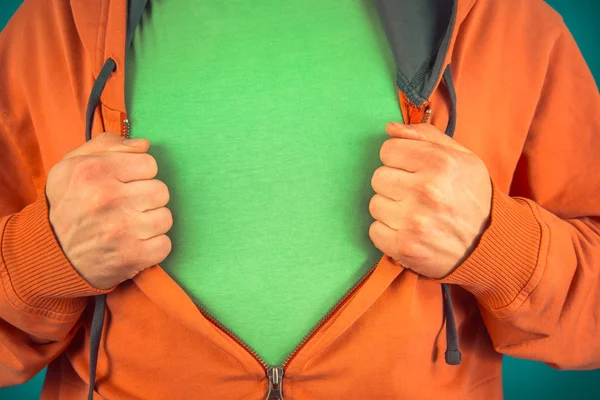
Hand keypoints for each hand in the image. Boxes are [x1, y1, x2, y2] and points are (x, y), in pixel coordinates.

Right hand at [46, 132, 172, 288]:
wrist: (48, 252)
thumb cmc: (67, 204)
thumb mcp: (73, 165)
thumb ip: (108, 145)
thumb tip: (145, 145)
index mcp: (94, 171)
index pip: (150, 164)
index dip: (140, 174)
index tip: (126, 183)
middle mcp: (107, 198)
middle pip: (161, 191)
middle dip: (147, 198)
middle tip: (129, 206)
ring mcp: (120, 230)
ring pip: (165, 218)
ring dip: (152, 223)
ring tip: (131, 225)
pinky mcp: (130, 257)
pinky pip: (165, 245)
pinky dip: (153, 246)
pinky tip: (135, 243)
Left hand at [368, 122, 491, 278]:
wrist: (491, 242)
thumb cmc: (472, 195)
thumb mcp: (461, 157)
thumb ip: (426, 136)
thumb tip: (390, 128)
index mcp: (439, 163)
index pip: (387, 150)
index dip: (399, 159)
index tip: (412, 170)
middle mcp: (426, 190)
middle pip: (378, 177)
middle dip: (394, 184)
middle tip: (414, 194)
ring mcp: (414, 221)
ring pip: (374, 204)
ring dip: (390, 209)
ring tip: (413, 213)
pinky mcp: (405, 247)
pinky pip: (374, 231)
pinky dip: (387, 232)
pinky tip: (407, 231)